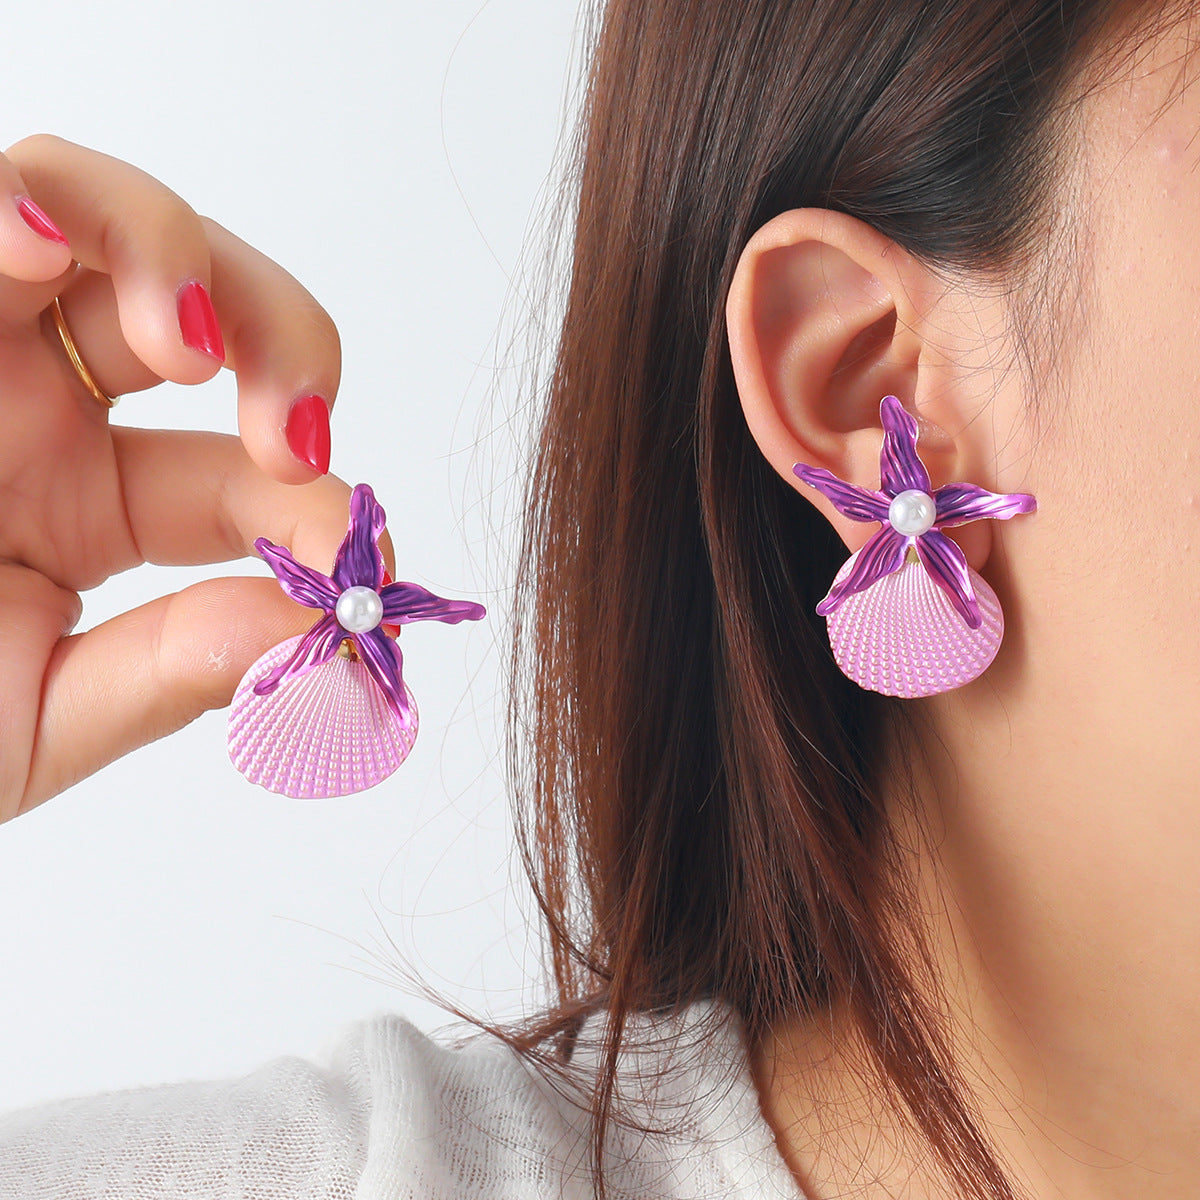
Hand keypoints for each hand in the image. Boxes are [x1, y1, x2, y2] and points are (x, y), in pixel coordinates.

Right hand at [0, 134, 391, 816]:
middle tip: (290, 434)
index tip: (359, 556)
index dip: (316, 506)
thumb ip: (168, 673)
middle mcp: (40, 404)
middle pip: (208, 312)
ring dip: (167, 253)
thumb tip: (311, 630)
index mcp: (88, 503)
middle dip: (282, 347)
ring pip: (96, 217)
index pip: (242, 479)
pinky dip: (19, 202)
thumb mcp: (27, 722)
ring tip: (182, 342)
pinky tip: (40, 240)